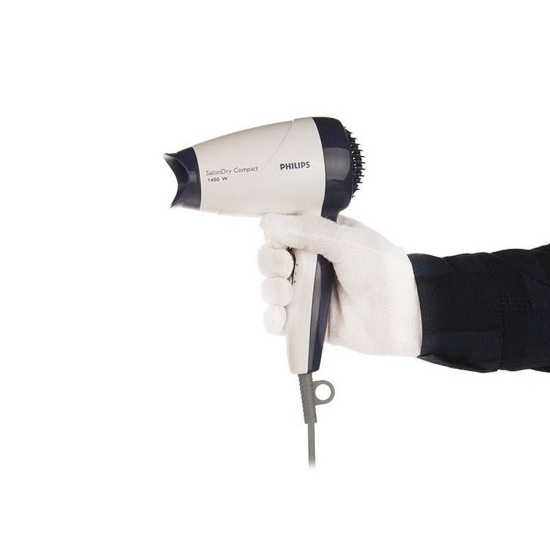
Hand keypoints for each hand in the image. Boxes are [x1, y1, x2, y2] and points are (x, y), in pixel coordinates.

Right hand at [258, 214, 421, 355]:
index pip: (283, 231)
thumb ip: (309, 230)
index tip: (280, 243)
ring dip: (270, 290)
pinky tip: (280, 317)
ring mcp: (307, 293)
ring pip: (270, 288)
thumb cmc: (383, 273)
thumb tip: (268, 222)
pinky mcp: (307, 321)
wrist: (403, 318)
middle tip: (286, 269)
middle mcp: (311, 263)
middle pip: (271, 259)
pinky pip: (279, 320)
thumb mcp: (348, 242)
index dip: (274, 236)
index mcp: (321, 237)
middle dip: (270, 264)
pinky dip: (272, 319)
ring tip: (286, 295)